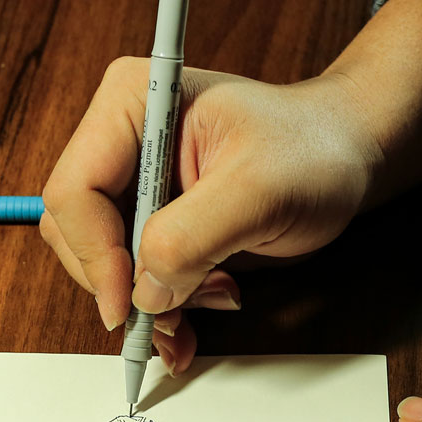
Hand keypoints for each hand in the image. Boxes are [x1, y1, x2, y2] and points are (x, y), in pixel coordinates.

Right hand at [40, 0, 421, 371]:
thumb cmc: (313, 149)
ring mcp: (134, 181)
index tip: (128, 306)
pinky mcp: (152, 218)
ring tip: (209, 300)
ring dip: (147, 301)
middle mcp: (120, 138)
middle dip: (123, 284)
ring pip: (103, 263)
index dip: (95, 256)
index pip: (75, 192)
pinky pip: (131, 276)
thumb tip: (146, 290)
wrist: (346, 155)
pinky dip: (158, 309)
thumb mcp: (259, 190)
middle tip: (172, 315)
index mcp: (130, 103)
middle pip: (77, 233)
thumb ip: (193, 236)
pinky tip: (193, 318)